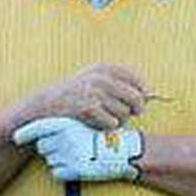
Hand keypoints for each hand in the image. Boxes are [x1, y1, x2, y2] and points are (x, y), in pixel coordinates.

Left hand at [13, 117, 142, 181]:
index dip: (24, 134)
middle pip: (43, 147)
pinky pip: (58, 173)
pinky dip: (65, 172)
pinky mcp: (75, 170)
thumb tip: (41, 135)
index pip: (38, 129)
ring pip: (50, 160)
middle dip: (51, 148)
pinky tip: (78, 166)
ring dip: (60, 160)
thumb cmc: (103, 136)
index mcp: (66, 125)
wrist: (125, 150)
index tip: (15, 137)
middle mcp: (65, 139)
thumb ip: (62, 128)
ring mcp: (69, 155)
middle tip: (70, 148)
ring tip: (79, 155)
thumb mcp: (84, 124)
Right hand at [28, 64, 148, 129]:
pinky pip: (112, 123)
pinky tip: (95, 122)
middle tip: (128, 114)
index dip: (142, 91)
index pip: (136, 78)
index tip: (141, 99)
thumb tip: (149, 96)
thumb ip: (118, 85)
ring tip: (104, 118)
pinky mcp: (89, 108)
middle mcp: (100, 78)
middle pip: (136, 98)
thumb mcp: (93, 81)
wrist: (45, 106)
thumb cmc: (74, 96)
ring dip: (118, 120)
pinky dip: (106, 126)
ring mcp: (94, 93)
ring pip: (125, 113)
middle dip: (135, 109)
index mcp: (103, 68)